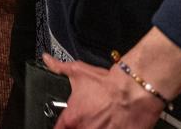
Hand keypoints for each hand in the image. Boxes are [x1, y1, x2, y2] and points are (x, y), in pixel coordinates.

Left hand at [42, 54, 164, 127]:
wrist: (134, 89)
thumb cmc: (108, 84)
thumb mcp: (78, 71)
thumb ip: (59, 67)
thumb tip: (47, 59)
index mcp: (72, 118)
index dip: (62, 125)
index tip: (68, 122)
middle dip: (81, 125)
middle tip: (89, 119)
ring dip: (95, 126)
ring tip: (102, 120)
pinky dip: (110, 128)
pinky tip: (113, 123)